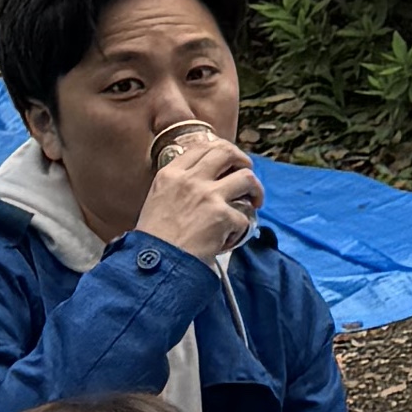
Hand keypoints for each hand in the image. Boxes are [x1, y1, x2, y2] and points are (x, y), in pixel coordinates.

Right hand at [132, 128, 261, 261]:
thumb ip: (179, 186)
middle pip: (227, 153)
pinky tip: (229, 238)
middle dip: (244, 161)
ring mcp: (207, 196)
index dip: (223, 150)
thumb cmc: (155, 240)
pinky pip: (244, 217)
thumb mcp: (157, 201)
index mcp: (170, 175)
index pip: (203, 147)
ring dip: (256, 190)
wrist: (156, 264)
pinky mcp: (222, 216)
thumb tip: (205, 179)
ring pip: (247, 178)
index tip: (230, 160)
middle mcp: (190, 180)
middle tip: (247, 173)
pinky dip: (241, 229)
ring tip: (254, 202)